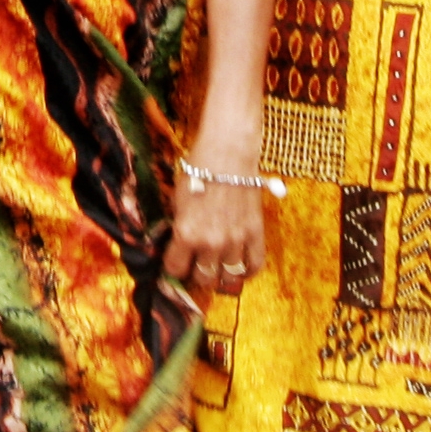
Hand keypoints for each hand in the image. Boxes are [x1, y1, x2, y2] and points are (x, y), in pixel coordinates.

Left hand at [162, 131, 269, 295]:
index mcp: (186, 234)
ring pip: (228, 278)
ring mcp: (236, 240)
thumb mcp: (177, 200)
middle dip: (197, 272)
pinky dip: (246, 271)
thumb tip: (178, 244)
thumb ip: (179, 227)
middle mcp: (211, 242)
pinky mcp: (256, 234)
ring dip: (221, 274)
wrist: (228, 152)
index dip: (174, 265)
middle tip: (197, 262)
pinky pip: (254, 266)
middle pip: (203, 279)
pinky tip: (239, 266)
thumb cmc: (198, 170)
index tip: (177, 260)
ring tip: (217, 265)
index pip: (175, 269)